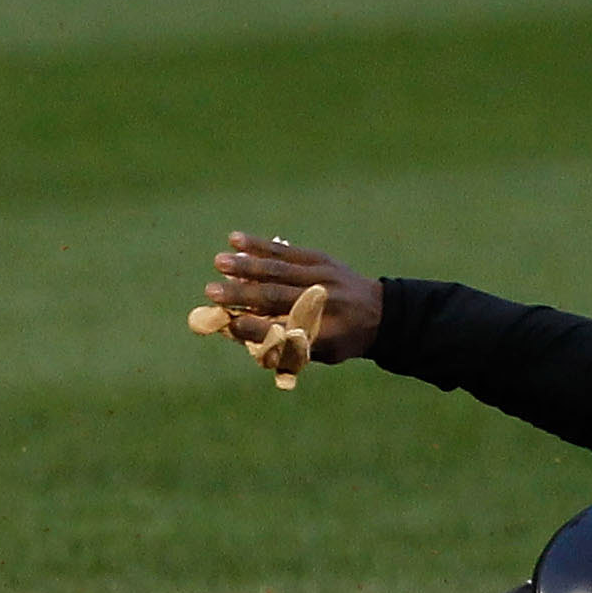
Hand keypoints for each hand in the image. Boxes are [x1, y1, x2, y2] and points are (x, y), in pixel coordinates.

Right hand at [201, 234, 380, 362]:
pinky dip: (259, 245)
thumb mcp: (316, 353)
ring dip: (246, 266)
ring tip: (219, 262)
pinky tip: (235, 239)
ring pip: (279, 269)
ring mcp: (322, 276)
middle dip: (242, 294)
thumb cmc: (338, 340)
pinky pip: (285, 251)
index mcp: (324, 333)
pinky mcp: (320, 259)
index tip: (228, 324)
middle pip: (276, 297)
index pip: (283, 330)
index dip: (254, 327)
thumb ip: (279, 343)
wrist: (379, 313)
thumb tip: (234, 328)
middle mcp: (323, 302)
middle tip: (211, 292)